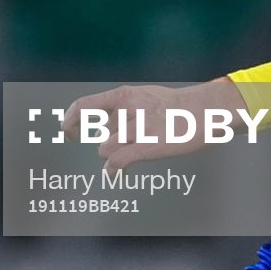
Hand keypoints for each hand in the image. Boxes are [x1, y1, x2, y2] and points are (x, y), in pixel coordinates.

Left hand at [63, 78, 241, 170]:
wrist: (203, 111)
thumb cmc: (172, 106)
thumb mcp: (142, 96)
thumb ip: (119, 108)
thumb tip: (100, 123)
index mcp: (124, 95)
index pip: (84, 106)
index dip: (71, 120)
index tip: (67, 132)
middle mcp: (128, 110)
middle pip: (102, 135)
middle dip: (111, 142)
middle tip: (131, 141)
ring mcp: (138, 128)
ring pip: (106, 150)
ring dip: (113, 154)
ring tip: (132, 151)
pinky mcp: (147, 146)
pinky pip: (118, 162)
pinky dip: (113, 170)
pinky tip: (114, 174)